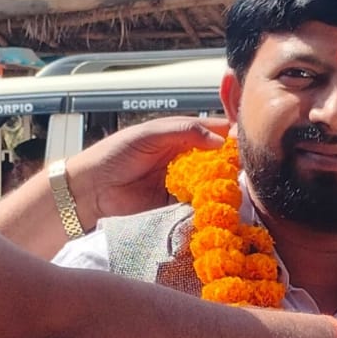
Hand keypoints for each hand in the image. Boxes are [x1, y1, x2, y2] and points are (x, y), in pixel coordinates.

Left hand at [65, 116, 229, 228]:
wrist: (91, 189)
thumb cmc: (114, 154)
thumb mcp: (150, 134)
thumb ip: (184, 131)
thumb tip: (219, 140)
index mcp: (180, 136)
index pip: (214, 132)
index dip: (231, 136)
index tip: (245, 142)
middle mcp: (185, 159)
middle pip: (218, 160)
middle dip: (231, 163)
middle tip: (243, 167)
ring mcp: (182, 184)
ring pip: (212, 183)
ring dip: (223, 185)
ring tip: (234, 186)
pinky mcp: (176, 206)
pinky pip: (199, 205)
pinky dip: (208, 205)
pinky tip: (216, 203)